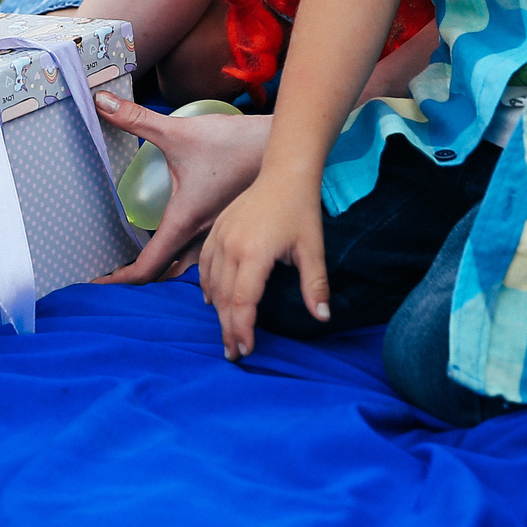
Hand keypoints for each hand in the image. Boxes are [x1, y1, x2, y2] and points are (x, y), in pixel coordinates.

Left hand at [90, 95, 271, 283]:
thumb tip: (100, 101)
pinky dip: (182, 257)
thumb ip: (136, 120)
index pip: (147, 267)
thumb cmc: (233, 143)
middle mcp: (201, 237)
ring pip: (184, 266)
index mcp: (184, 223)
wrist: (280, 145)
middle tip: (111, 271)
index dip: (119, 278)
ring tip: (135, 259)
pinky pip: (200, 254)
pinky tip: (174, 239)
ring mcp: (218, 235)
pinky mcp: (228, 225)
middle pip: (163, 273)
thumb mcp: (178, 132)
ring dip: (161, 268)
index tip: (97, 280)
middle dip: (136, 277)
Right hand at [196, 169, 327, 361]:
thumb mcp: (313, 249)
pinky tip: (211, 300)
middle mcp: (231, 247)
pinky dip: (206, 286)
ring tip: (225, 333)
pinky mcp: (216, 230)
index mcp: (254, 253)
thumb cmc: (301, 210)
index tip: (247, 350)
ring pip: (212, 283)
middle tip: (234, 353)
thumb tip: (322, 317)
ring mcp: (220, 237)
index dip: (243, 329)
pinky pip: (204, 264)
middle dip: (228, 328)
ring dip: (217, 311)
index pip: (242, 301)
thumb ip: (315, 285)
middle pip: (224, 298)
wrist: (285, 172)